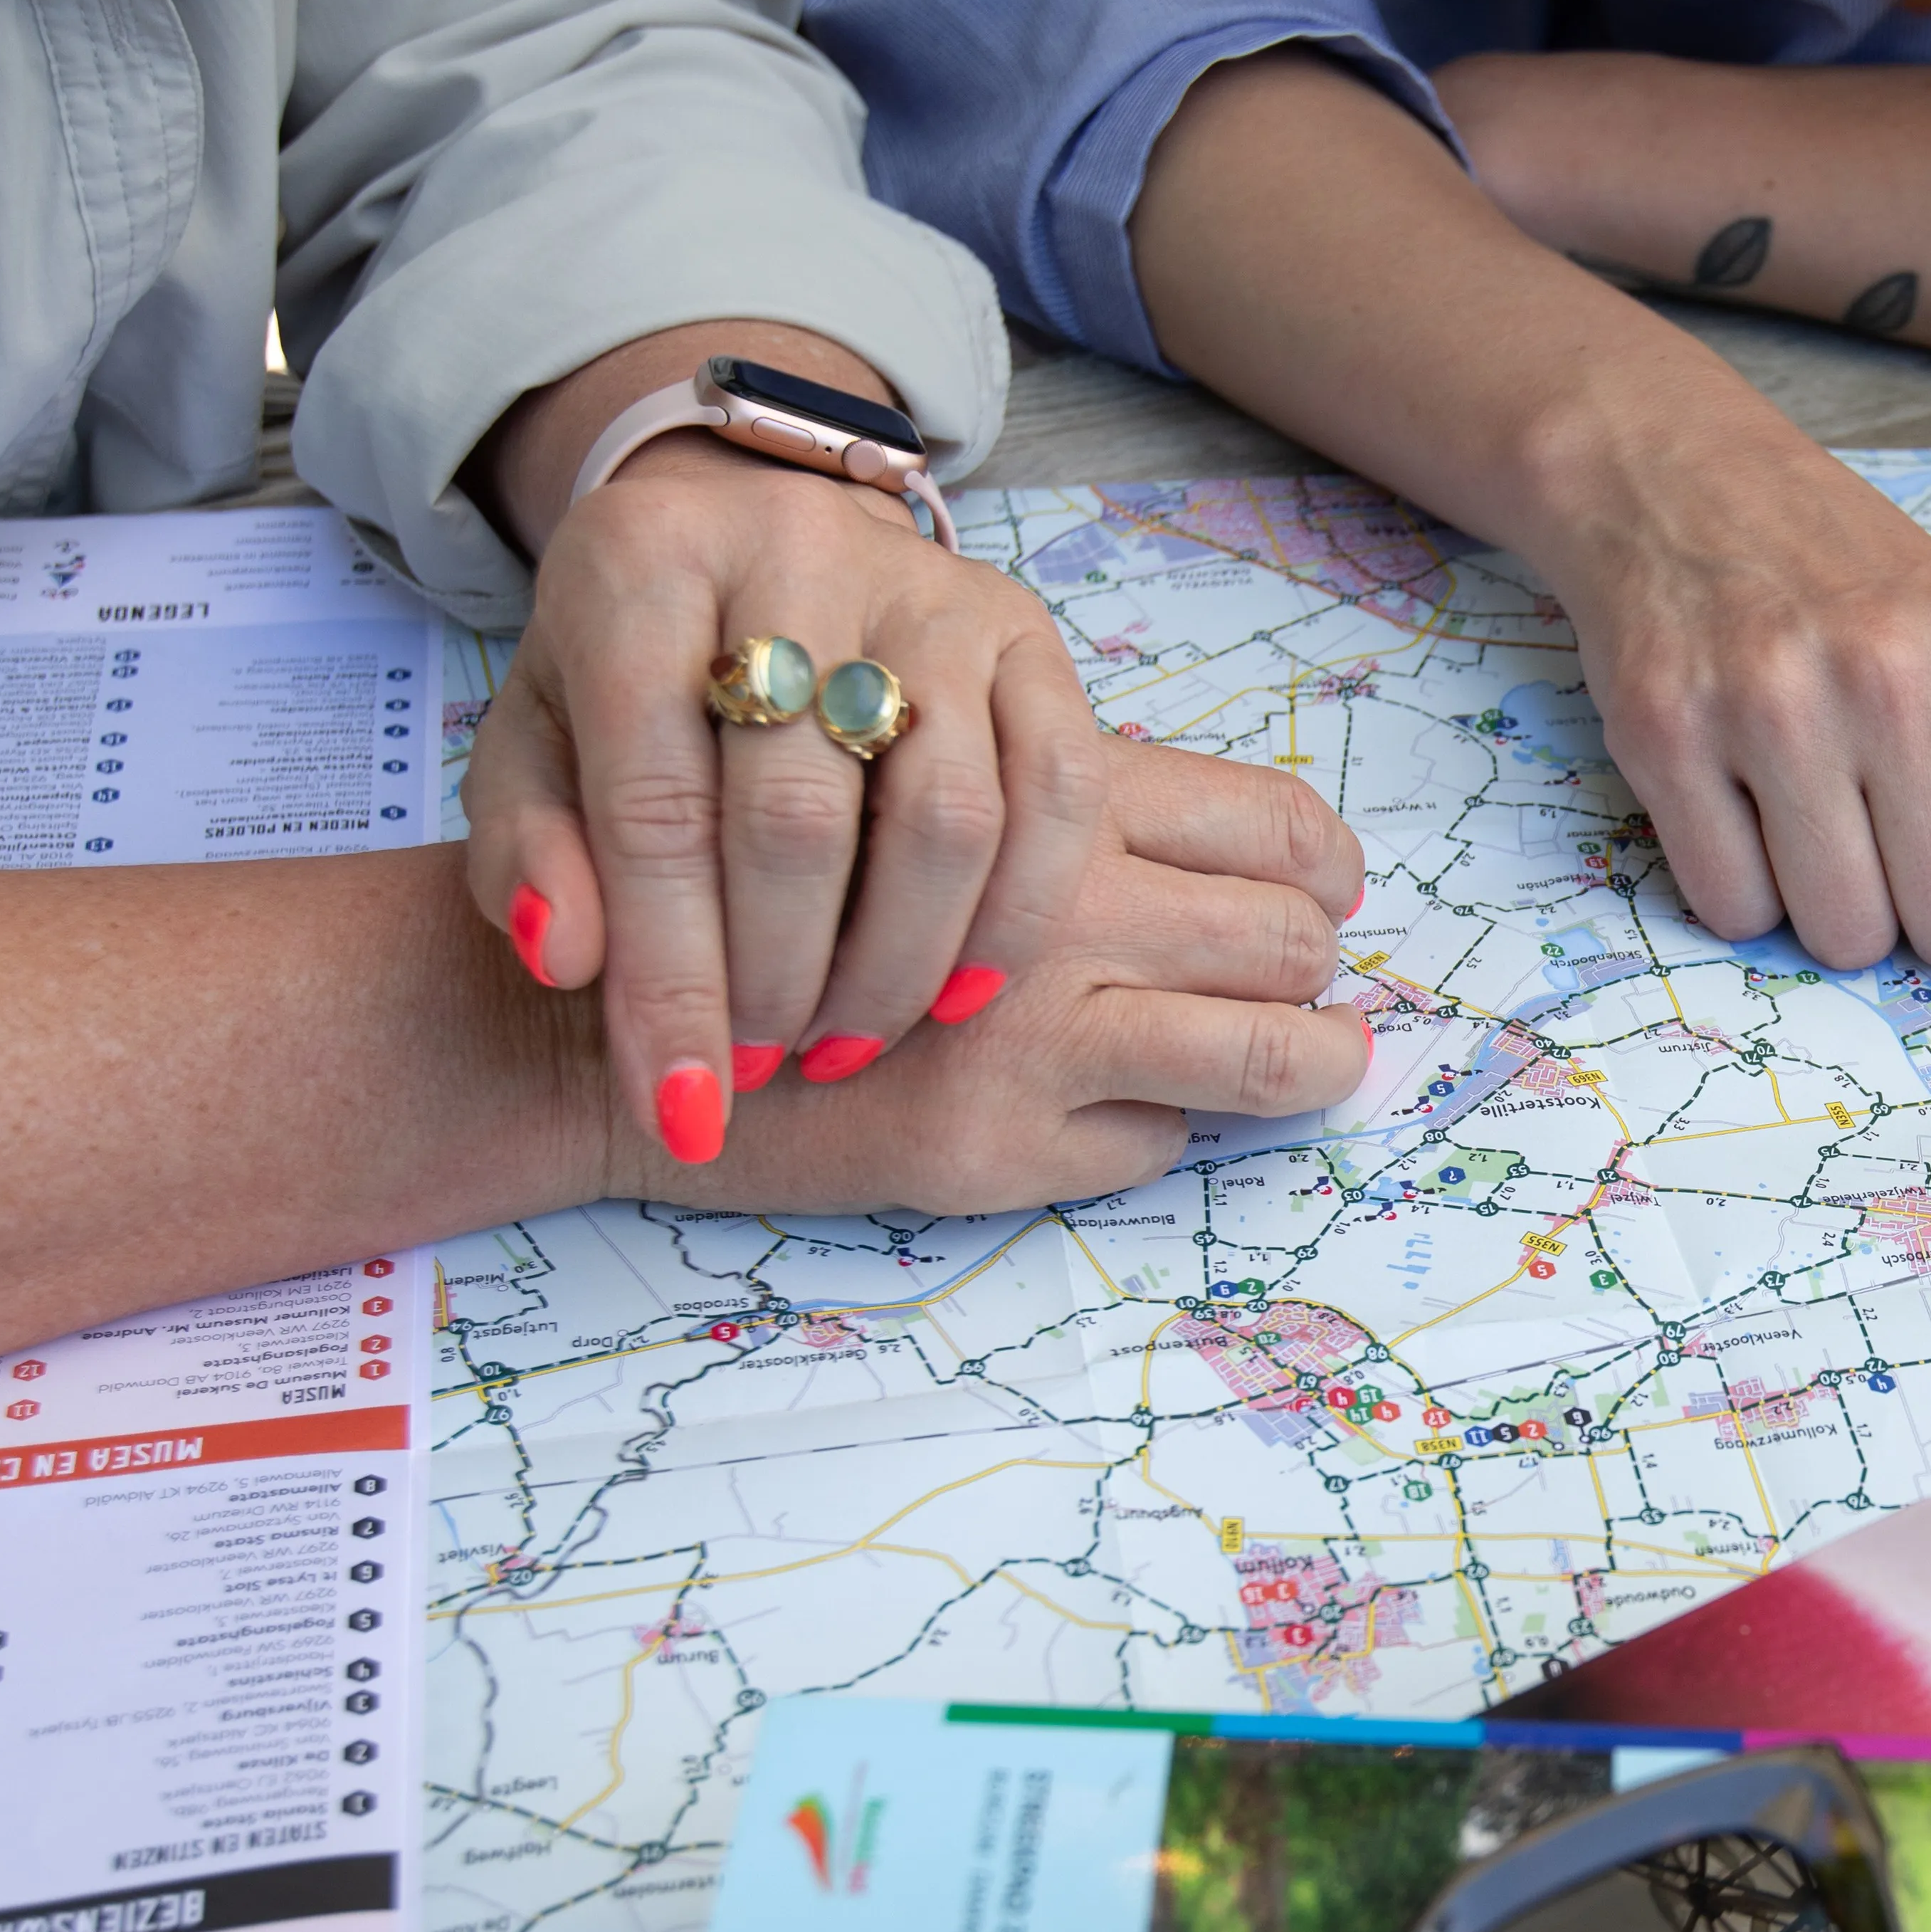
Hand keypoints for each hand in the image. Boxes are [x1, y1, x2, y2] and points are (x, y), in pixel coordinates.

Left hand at [462, 336, 1119, 1165]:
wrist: (745, 551)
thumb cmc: (634, 675)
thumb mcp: (537, 746)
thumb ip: (530, 849)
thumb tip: (566, 959)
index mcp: (639, 568)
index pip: (655, 806)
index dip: (671, 980)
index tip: (680, 1110)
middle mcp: (794, 549)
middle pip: (804, 817)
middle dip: (783, 983)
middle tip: (764, 1071)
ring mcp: (930, 589)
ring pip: (949, 817)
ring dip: (898, 967)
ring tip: (847, 1042)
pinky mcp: (1027, 631)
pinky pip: (1060, 794)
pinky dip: (1016, 917)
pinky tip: (961, 993)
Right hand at [600, 731, 1373, 1214]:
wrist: (608, 1012)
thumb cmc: (770, 890)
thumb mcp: (914, 786)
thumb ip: (1063, 801)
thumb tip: (1252, 856)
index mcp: (1053, 793)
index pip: (1273, 820)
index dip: (1320, 864)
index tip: (1322, 891)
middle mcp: (1061, 906)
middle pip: (1291, 939)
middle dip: (1313, 967)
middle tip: (1299, 983)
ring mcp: (1036, 1032)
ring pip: (1270, 1054)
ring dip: (1306, 1061)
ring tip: (1307, 1060)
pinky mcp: (995, 1143)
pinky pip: (1158, 1145)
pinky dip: (1153, 1132)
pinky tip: (1096, 1113)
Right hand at [1550, 399, 1930, 1131]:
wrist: (1673, 470)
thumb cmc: (1856, 579)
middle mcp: (1892, 677)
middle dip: (1924, 906)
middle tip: (1884, 813)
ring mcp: (1772, 701)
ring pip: (1840, 936)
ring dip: (1829, 903)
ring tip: (1803, 797)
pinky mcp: (1664, 729)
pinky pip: (1730, 910)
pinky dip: (1739, 883)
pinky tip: (1734, 791)